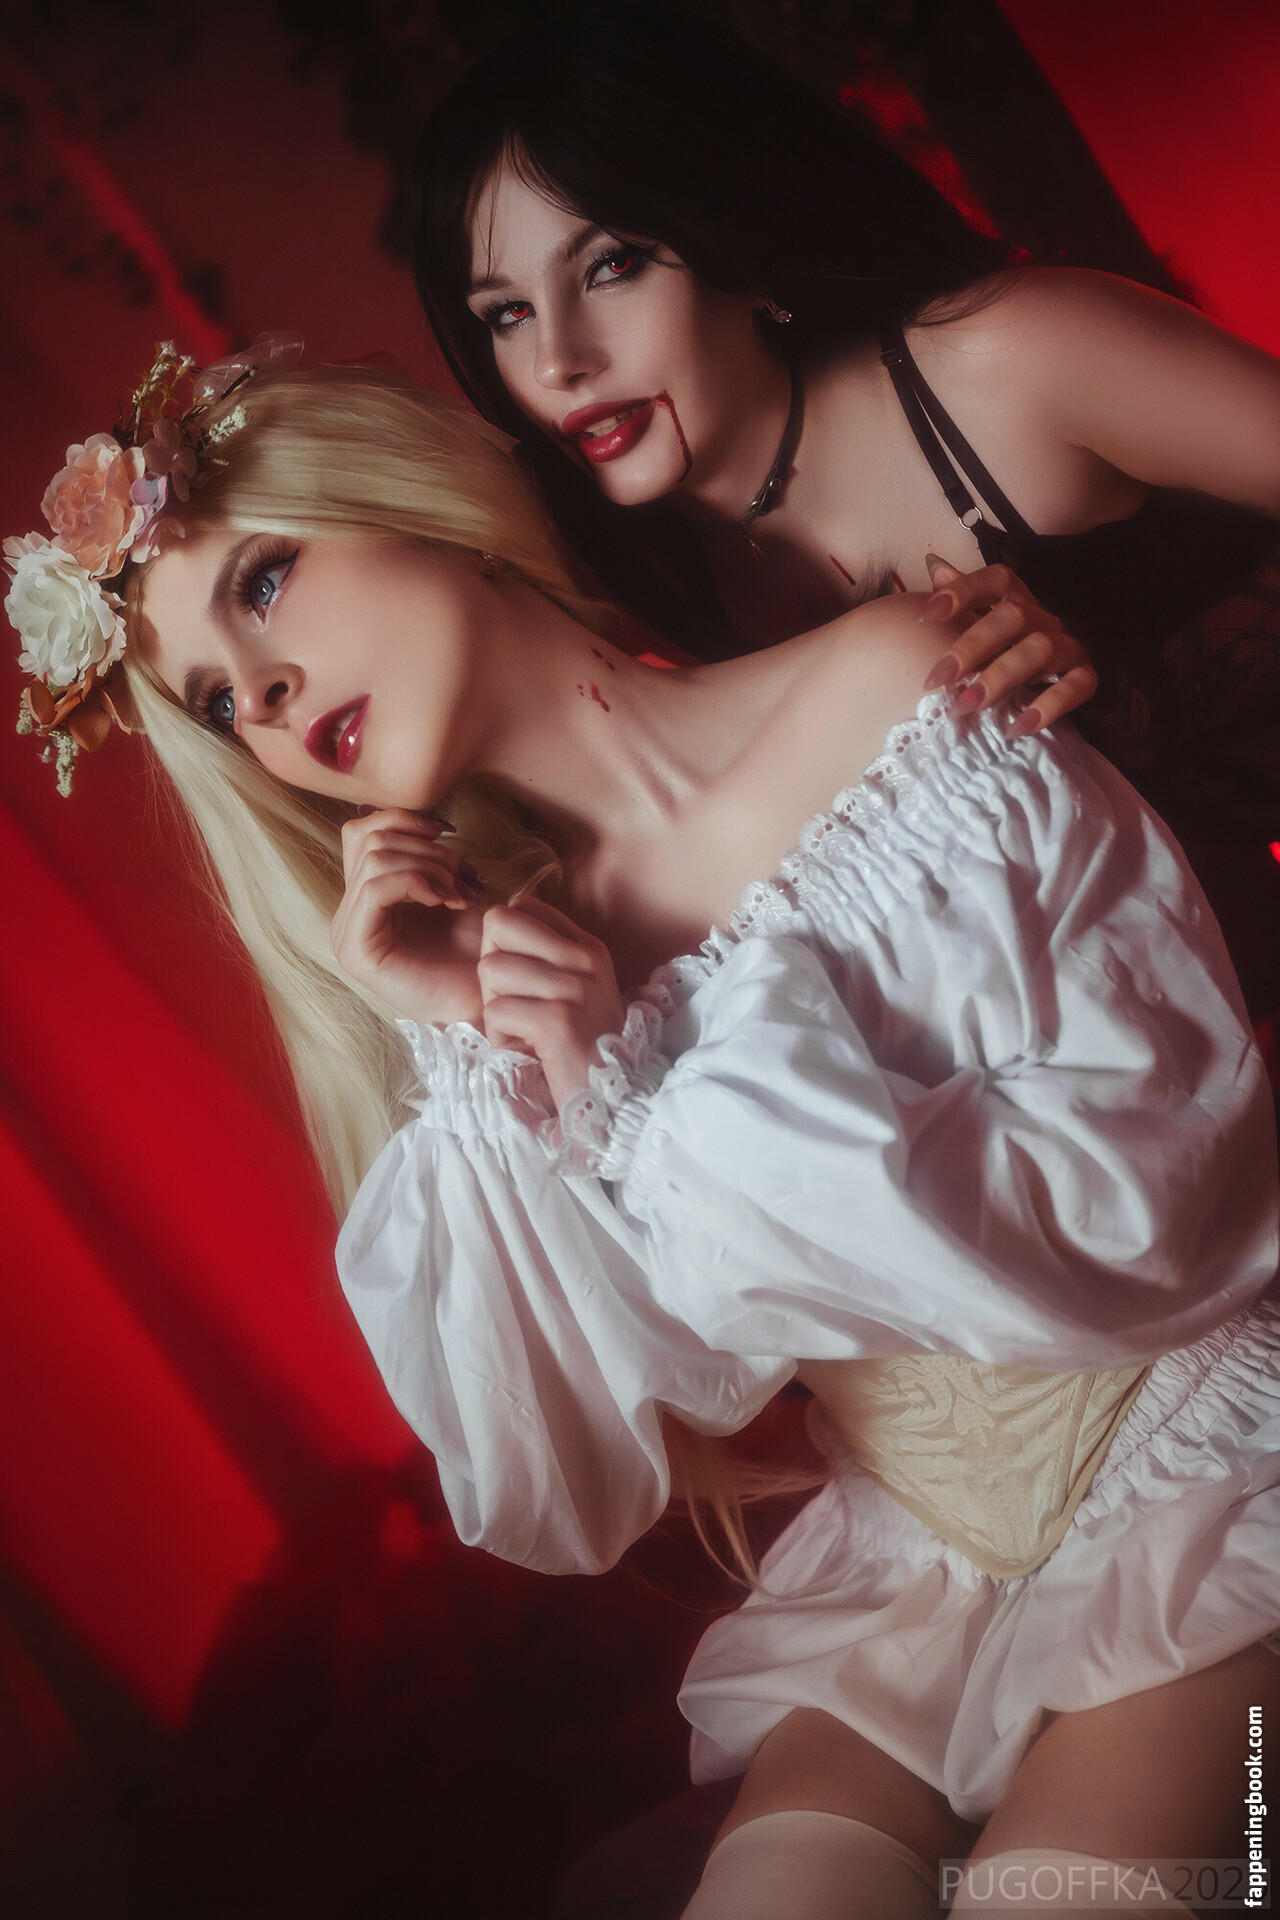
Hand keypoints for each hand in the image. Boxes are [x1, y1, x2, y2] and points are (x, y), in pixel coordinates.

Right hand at [331, 808, 486, 1026]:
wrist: (493, 998)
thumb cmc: (478, 948)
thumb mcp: (451, 886)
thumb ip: (425, 854)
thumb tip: (420, 818)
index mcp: (364, 897)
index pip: (360, 832)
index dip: (404, 819)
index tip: (449, 831)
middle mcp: (348, 915)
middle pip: (368, 841)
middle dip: (427, 849)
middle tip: (465, 877)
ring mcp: (347, 935)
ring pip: (373, 861)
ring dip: (429, 867)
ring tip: (460, 895)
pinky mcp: (357, 952)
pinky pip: (374, 889)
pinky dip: (416, 883)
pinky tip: (445, 902)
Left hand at [478, 897, 624, 1110]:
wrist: (612, 1100)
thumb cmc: (581, 1049)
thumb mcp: (573, 991)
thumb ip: (543, 958)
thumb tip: (496, 925)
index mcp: (587, 946)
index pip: (521, 906)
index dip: (504, 942)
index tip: (523, 980)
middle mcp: (585, 958)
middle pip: (498, 925)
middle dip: (492, 967)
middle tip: (516, 1004)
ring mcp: (575, 988)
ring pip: (490, 969)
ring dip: (495, 1008)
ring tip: (525, 1032)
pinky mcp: (559, 1021)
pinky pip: (495, 1012)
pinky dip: (501, 1038)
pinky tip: (528, 1050)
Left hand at [919, 554, 1097, 733]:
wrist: (1069, 677)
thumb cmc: (1013, 649)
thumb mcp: (987, 624)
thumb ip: (962, 600)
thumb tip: (935, 566)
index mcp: (1017, 600)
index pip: (995, 580)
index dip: (962, 592)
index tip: (924, 617)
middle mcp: (1045, 617)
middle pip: (1013, 617)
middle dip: (971, 647)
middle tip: (936, 680)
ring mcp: (1068, 645)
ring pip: (1041, 648)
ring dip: (1000, 678)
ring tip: (966, 707)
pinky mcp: (1087, 676)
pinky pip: (1075, 687)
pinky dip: (1047, 708)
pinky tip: (1014, 729)